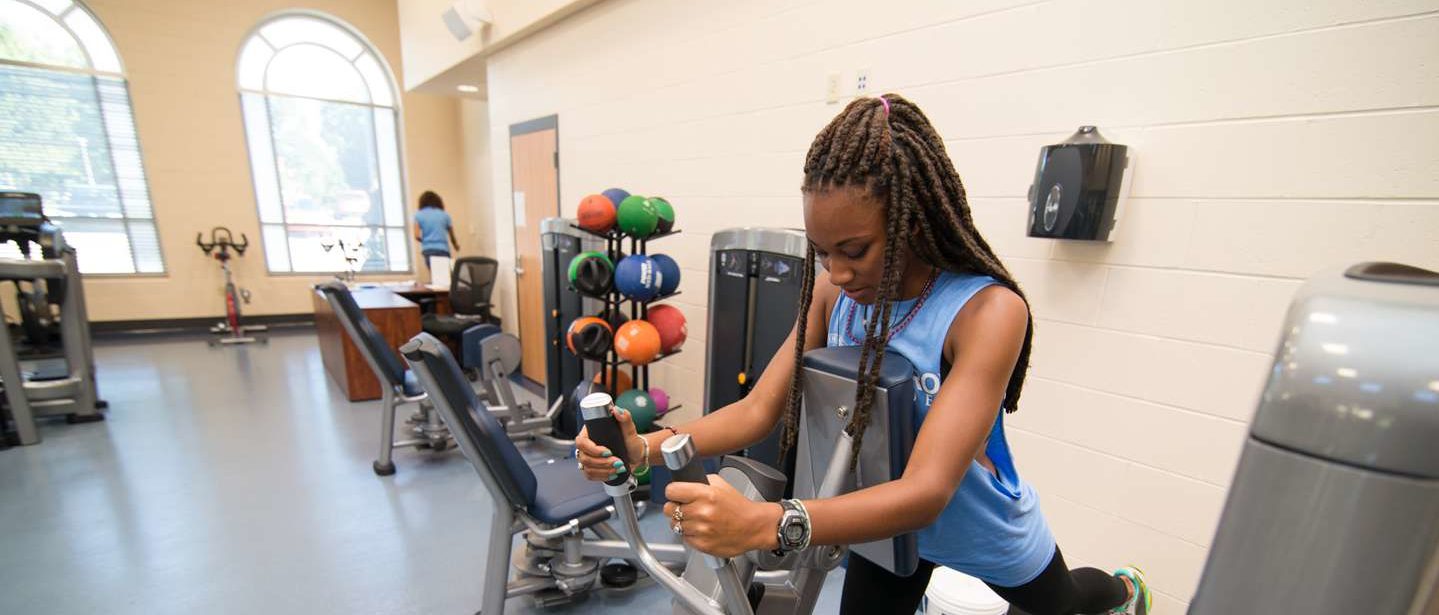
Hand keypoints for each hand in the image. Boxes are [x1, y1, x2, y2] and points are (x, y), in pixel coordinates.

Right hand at [573, 408, 641, 481]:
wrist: (635, 454)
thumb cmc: (631, 440)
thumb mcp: (629, 429)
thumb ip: (625, 418)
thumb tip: (616, 410)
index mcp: (590, 433)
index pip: (581, 442)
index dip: (592, 449)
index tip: (608, 452)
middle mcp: (586, 446)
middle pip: (584, 457)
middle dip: (602, 462)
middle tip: (617, 462)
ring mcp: (587, 458)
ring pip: (587, 468)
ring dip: (604, 470)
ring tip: (618, 467)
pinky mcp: (591, 469)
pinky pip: (590, 475)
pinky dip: (602, 476)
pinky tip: (612, 474)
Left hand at [664, 475, 782, 557]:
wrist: (754, 527)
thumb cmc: (739, 507)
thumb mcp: (721, 484)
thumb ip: (700, 482)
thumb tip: (683, 482)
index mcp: (705, 494)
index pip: (671, 491)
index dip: (673, 492)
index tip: (675, 493)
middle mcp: (701, 512)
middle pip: (669, 509)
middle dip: (674, 507)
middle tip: (684, 507)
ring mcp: (701, 530)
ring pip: (674, 525)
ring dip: (682, 522)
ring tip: (696, 519)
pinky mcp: (702, 545)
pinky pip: (684, 538)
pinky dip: (690, 534)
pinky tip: (701, 529)